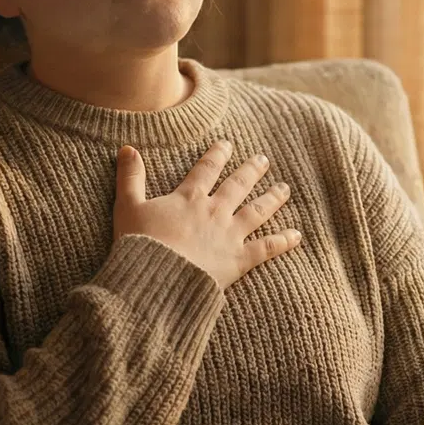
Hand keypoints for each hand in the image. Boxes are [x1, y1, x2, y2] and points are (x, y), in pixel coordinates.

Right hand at [112, 141, 300, 288]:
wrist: (156, 280)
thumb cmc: (139, 244)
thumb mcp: (128, 207)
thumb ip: (130, 177)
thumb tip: (127, 148)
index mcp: (189, 198)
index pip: (207, 169)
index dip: (217, 155)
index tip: (227, 145)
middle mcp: (214, 211)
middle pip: (238, 185)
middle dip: (251, 170)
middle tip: (263, 160)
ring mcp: (229, 234)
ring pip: (257, 211)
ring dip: (272, 198)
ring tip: (284, 189)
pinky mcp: (239, 260)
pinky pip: (266, 248)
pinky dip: (282, 241)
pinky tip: (296, 235)